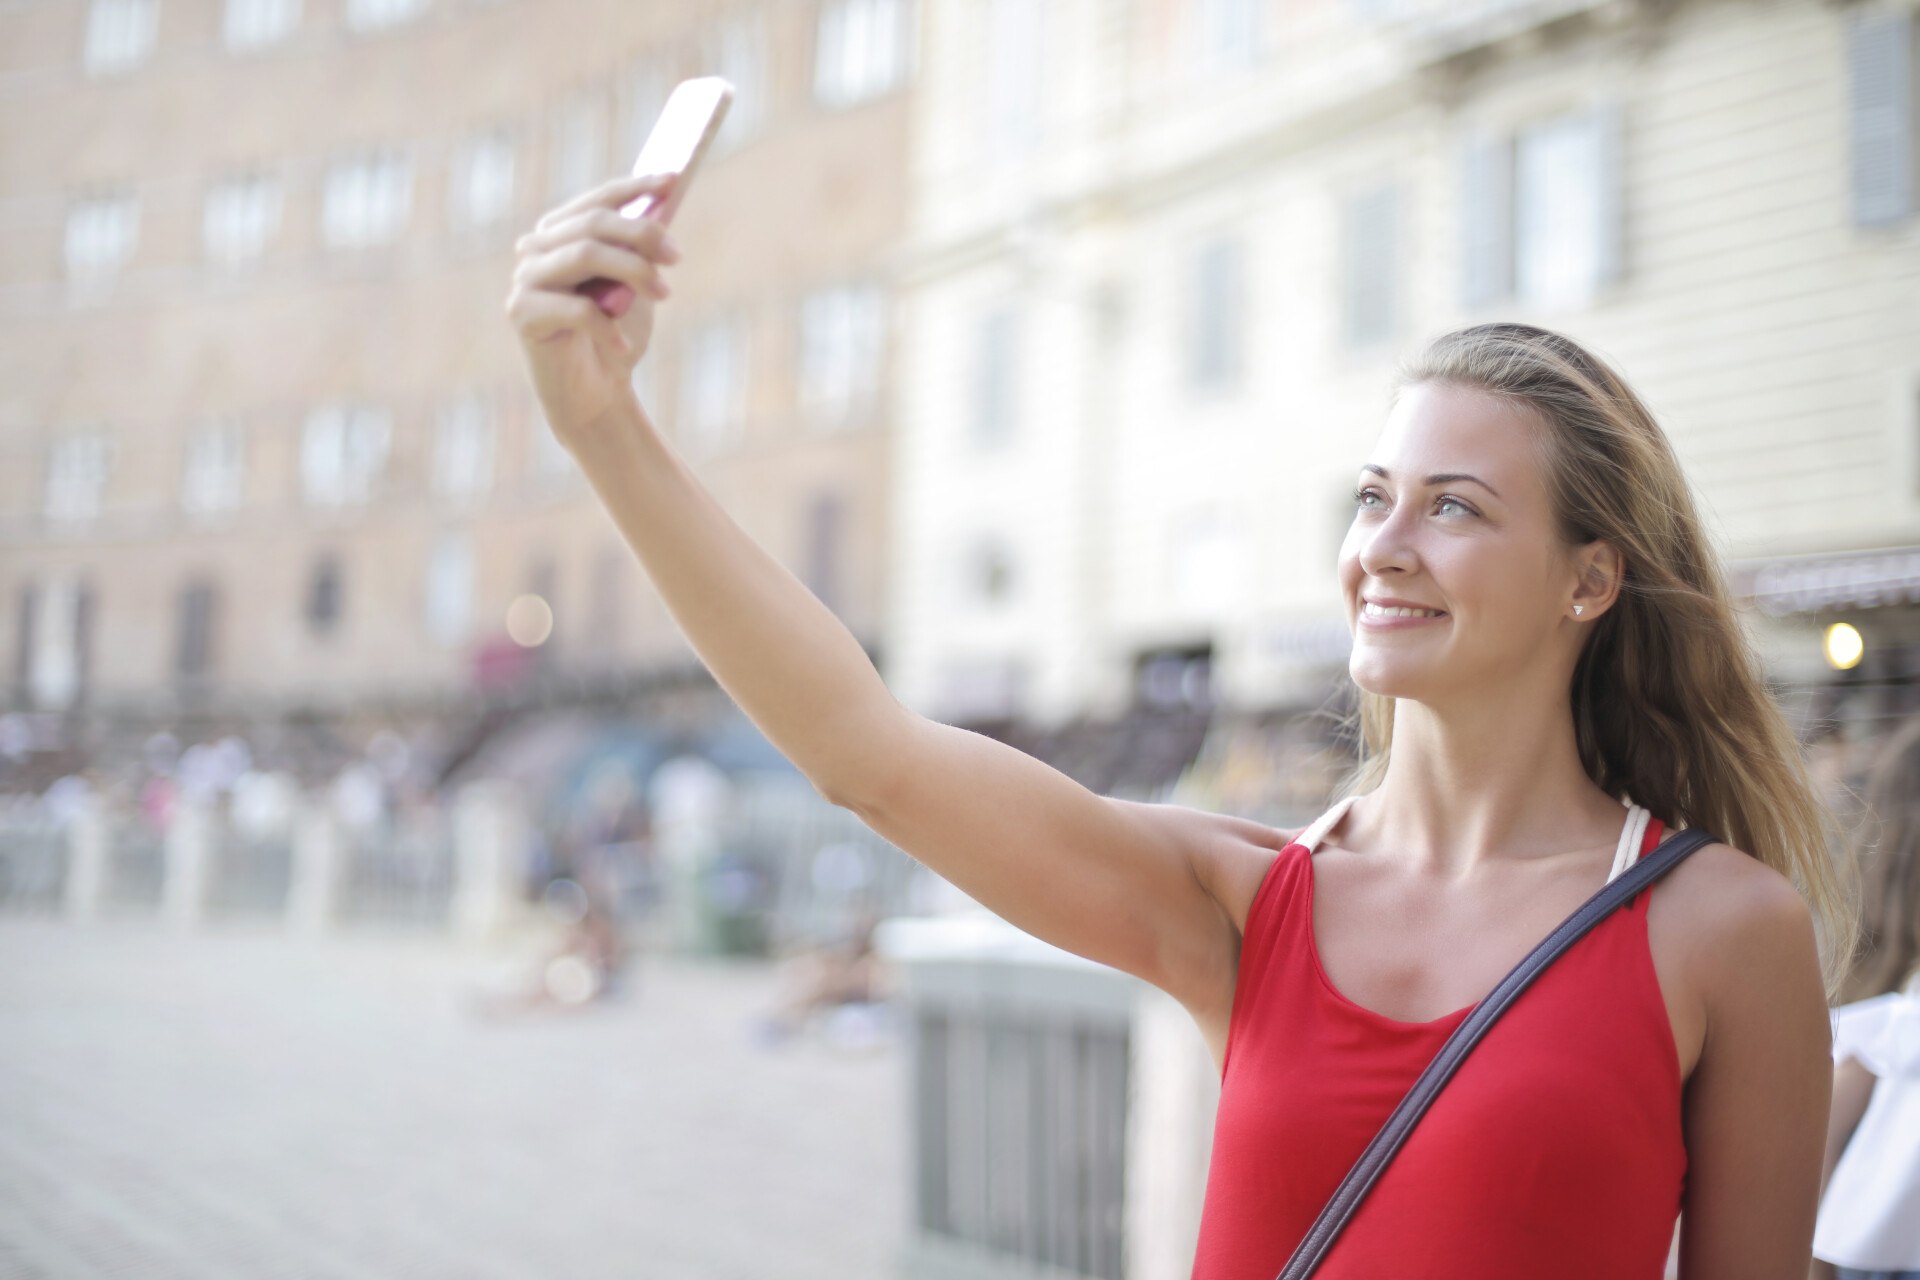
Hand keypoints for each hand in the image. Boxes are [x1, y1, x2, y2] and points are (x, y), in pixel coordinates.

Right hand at [504, 173, 680, 440]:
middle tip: (677, 256)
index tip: (674, 180)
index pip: (598, 199)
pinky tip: (623, 344)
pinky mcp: (521, 313)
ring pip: (584, 255)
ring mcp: (524, 279)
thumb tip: (664, 205)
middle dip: (642, 234)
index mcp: (560, 232)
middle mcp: (535, 248)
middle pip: (593, 224)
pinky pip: (575, 307)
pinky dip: (608, 325)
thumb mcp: (635, 285)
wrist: (595, 395)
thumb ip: (640, 249)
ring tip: (663, 294)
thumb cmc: (616, 335)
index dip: (636, 187)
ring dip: (633, 271)